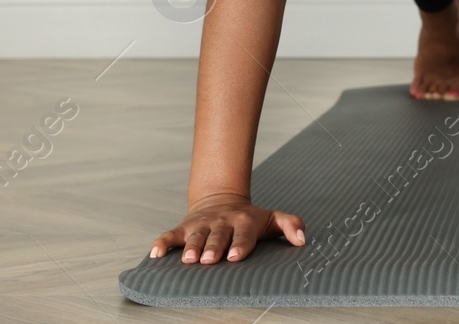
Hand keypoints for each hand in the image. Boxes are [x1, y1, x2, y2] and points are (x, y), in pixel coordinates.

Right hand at [149, 192, 305, 264]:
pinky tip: (155, 254)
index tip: (235, 256)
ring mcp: (201, 224)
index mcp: (243, 221)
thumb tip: (302, 239)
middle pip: (217, 236)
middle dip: (213, 247)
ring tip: (188, 260)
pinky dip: (162, 243)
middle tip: (210, 260)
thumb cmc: (249, 218)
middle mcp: (221, 222)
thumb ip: (290, 225)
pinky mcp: (184, 227)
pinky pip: (171, 235)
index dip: (240, 245)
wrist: (221, 199)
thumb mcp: (272, 219)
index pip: (243, 234)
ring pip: (195, 236)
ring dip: (192, 248)